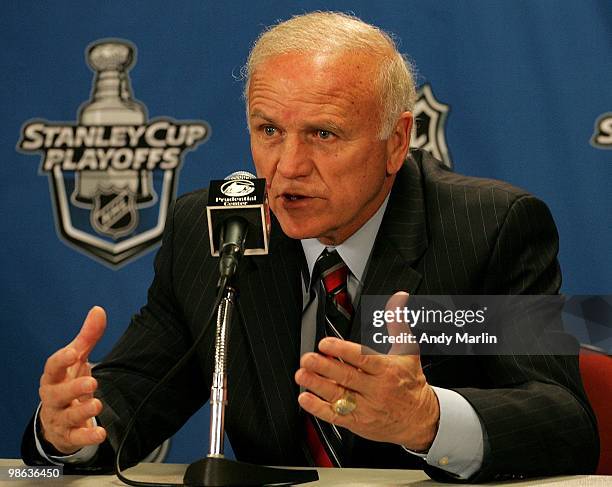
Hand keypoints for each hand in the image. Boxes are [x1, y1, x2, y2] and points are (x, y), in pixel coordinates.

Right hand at [38, 306, 107, 453]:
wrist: (58, 417)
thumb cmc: (67, 382)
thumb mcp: (76, 360)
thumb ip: (87, 337)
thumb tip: (98, 310)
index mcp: (53, 377)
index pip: (53, 367)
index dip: (62, 359)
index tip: (74, 352)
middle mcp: (53, 398)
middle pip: (58, 394)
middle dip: (73, 388)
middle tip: (91, 382)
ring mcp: (59, 417)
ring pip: (68, 416)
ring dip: (82, 411)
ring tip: (97, 404)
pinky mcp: (69, 435)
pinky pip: (77, 437)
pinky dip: (88, 436)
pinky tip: (101, 433)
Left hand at [295, 293, 439, 450]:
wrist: (421, 420)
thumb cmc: (410, 382)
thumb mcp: (408, 351)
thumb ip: (397, 323)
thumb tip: (398, 298)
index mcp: (386, 370)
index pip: (362, 359)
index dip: (342, 350)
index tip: (325, 343)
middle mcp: (375, 389)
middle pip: (346, 376)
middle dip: (324, 366)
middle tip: (308, 358)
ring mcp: (366, 407)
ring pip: (338, 396)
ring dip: (317, 385)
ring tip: (302, 374)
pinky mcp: (358, 422)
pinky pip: (335, 416)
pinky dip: (318, 408)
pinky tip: (306, 398)